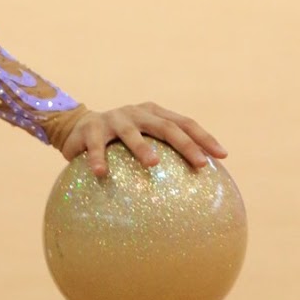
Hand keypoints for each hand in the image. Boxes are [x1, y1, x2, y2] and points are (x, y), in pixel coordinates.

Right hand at [49, 102, 227, 178]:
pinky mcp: (91, 129)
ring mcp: (114, 119)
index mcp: (154, 114)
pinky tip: (101, 174)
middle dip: (185, 144)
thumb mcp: (144, 140)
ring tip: (153, 163)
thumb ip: (165, 153)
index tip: (222, 155)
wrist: (78, 128)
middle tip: (200, 162)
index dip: (204, 137)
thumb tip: (199, 186)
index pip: (184, 123)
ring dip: (143, 147)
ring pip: (131, 133)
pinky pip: (96, 147)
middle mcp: (137, 113)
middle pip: (166, 126)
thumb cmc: (119, 142)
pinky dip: (98, 159)